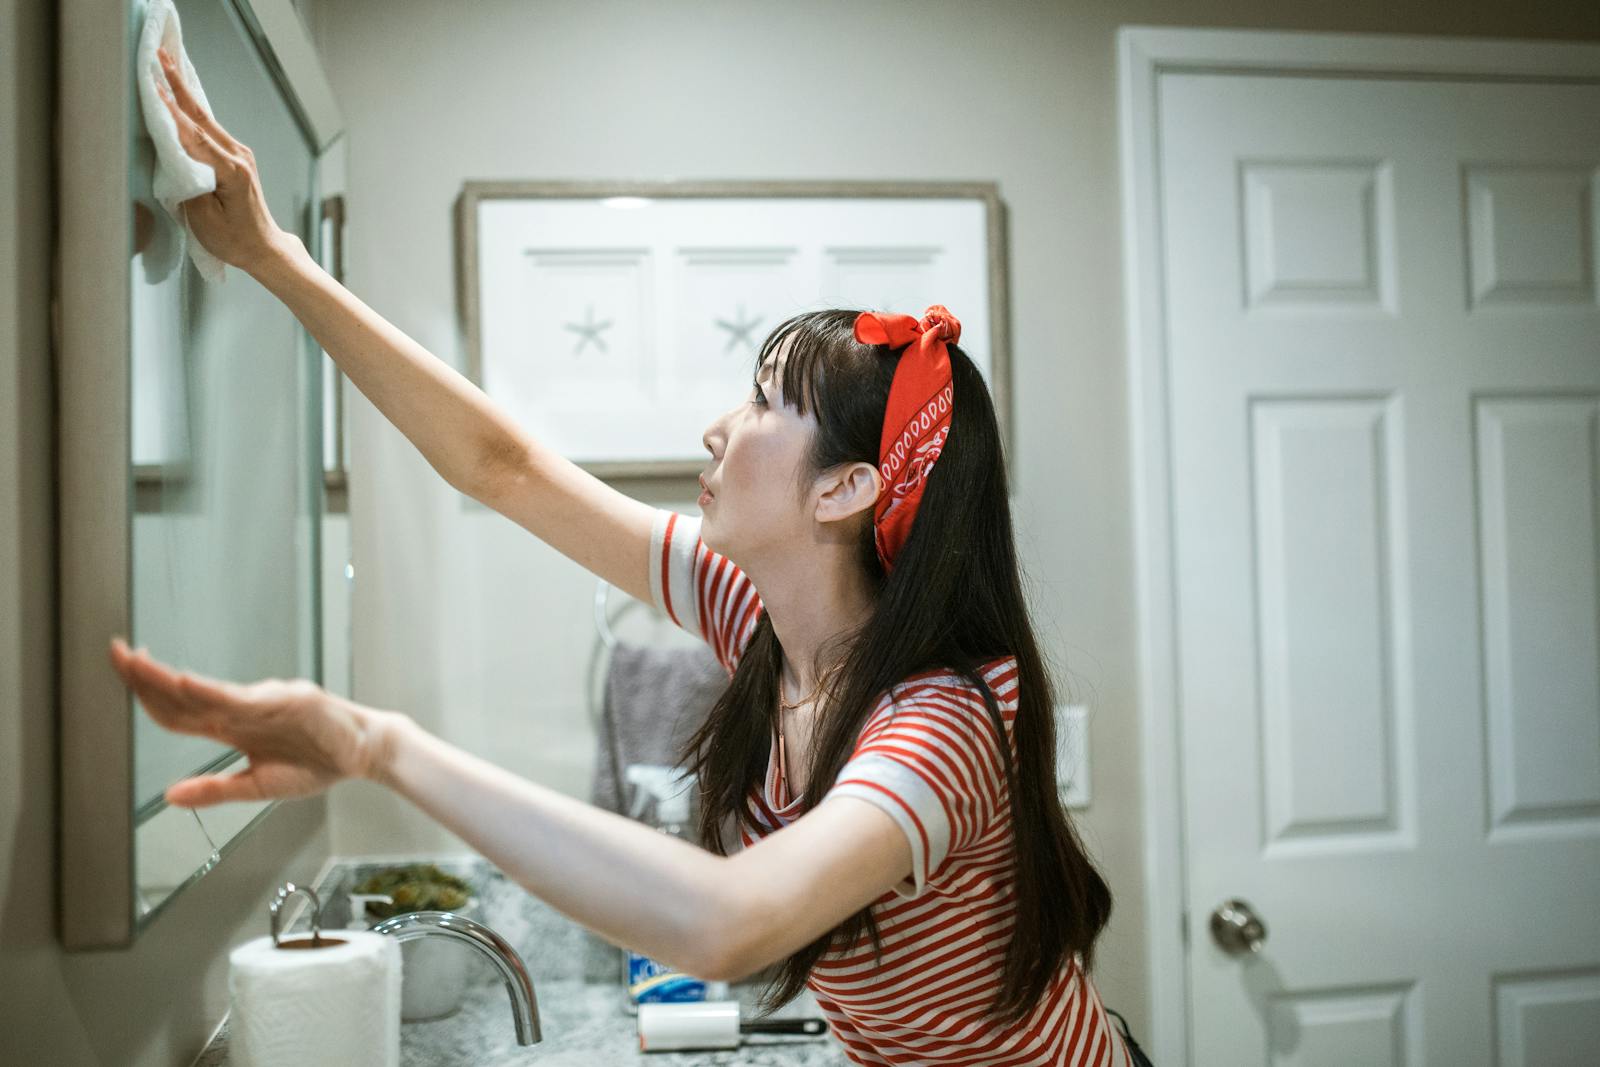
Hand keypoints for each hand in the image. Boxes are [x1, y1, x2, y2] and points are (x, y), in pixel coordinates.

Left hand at [107, 636, 396, 806]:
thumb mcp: (258, 786)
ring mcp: (263, 702)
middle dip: (145, 676)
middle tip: (115, 653)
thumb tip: (169, 797)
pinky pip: (242, 699)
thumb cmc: (317, 763)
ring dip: (168, 679)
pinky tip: (187, 684)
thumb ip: (215, 790)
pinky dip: (212, 692)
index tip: (122, 672)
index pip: (176, 711)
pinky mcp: (288, 700)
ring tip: (139, 665)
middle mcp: (241, 709)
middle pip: (182, 695)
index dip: (145, 695)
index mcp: (231, 727)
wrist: (362, 753)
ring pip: (206, 692)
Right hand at [152, 45, 292, 273]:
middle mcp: (239, 156)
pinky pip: (211, 128)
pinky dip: (192, 110)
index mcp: (231, 171)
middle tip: (160, 55)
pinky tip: (181, 96)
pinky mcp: (238, 157)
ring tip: (167, 66)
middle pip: (201, 115)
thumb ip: (187, 184)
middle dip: (178, 84)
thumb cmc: (234, 239)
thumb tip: (172, 157)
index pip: (193, 135)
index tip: (152, 86)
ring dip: (184, 92)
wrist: (263, 246)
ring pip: (206, 118)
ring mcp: (241, 154)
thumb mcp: (203, 218)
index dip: (170, 111)